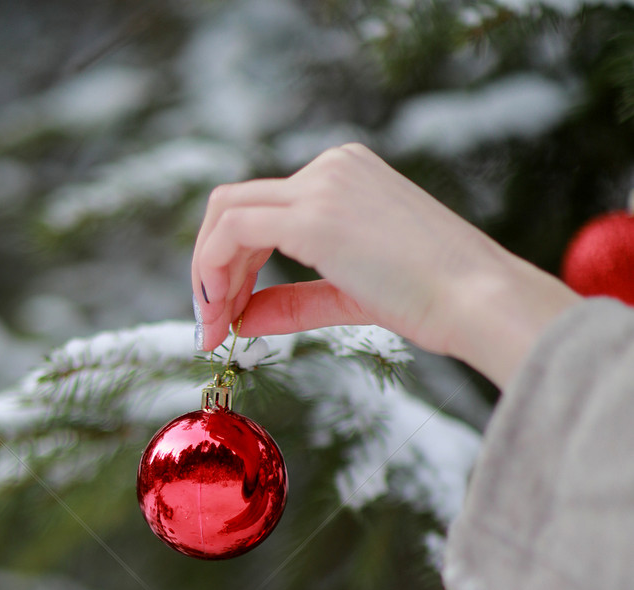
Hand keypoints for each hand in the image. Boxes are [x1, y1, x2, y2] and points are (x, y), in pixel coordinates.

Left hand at [191, 143, 578, 388]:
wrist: (477, 299)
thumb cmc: (434, 300)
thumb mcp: (350, 295)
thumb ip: (296, 301)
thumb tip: (245, 318)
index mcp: (346, 175)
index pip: (264, 209)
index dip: (233, 263)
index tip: (227, 313)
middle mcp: (331, 167)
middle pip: (235, 205)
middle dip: (210, 268)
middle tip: (209, 324)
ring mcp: (322, 184)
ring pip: (226, 213)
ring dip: (207, 272)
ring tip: (213, 327)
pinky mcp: (314, 215)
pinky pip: (234, 230)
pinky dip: (213, 270)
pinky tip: (221, 313)